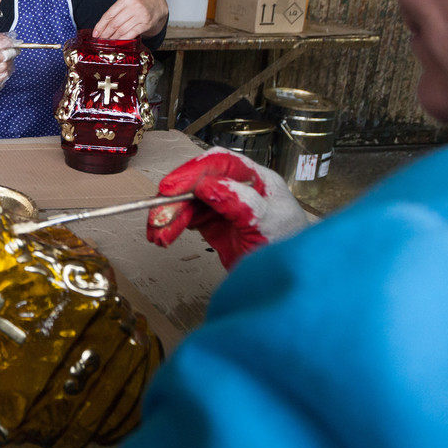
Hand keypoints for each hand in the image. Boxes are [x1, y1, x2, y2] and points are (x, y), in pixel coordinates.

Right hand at [0, 33, 18, 102]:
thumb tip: (11, 36)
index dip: (4, 43)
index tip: (14, 41)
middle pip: (1, 57)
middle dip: (12, 51)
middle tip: (17, 49)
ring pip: (6, 65)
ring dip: (11, 60)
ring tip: (9, 58)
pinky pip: (7, 73)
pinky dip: (10, 68)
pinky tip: (6, 66)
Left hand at [93, 0, 167, 39]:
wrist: (157, 3)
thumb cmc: (139, 3)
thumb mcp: (127, 2)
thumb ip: (116, 12)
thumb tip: (102, 27)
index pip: (109, 14)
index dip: (100, 26)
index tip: (95, 34)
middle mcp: (133, 6)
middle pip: (115, 23)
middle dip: (106, 34)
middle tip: (101, 41)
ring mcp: (141, 15)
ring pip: (122, 30)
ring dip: (113, 38)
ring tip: (108, 43)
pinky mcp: (146, 24)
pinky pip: (132, 34)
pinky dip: (124, 39)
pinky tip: (119, 43)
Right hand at [146, 147, 307, 269]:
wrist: (289, 284)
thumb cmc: (290, 251)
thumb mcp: (269, 225)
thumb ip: (242, 203)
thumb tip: (208, 185)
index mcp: (257, 180)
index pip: (219, 164)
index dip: (192, 171)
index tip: (171, 187)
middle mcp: (239, 188)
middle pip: (198, 183)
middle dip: (174, 199)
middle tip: (157, 217)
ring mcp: (225, 206)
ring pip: (188, 202)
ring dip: (169, 217)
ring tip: (157, 236)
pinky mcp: (214, 224)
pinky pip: (187, 219)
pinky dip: (172, 227)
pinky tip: (164, 237)